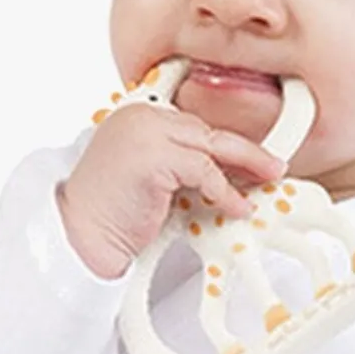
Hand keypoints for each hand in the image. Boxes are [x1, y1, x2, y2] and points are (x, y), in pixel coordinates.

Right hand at [58, 100, 286, 278]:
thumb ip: (180, 168)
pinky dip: (226, 191)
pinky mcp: (154, 156)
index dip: (226, 144)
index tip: (252, 157)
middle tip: (273, 165)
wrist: (81, 237)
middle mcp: (141, 118)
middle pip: (207, 131)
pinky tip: (238, 208)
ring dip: (246, 167)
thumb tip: (225, 175)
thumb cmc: (112, 217)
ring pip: (212, 146)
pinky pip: (205, 171)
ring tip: (269, 181)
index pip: (193, 125)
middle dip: (245, 151)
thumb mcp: (152, 180)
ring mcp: (146, 133)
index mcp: (137, 117)